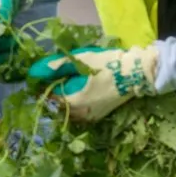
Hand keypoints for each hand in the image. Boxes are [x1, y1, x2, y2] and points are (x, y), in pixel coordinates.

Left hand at [27, 45, 159, 122]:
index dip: (43, 88)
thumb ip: (59, 65)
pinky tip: (76, 95)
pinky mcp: (99, 116)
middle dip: (53, 95)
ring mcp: (91, 117)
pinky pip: (79, 115)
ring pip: (68, 113)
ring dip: (63, 102)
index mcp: (74, 101)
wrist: (136, 74)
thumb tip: (39, 70)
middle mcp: (81, 114)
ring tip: (63, 88)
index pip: (50, 98)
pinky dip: (74, 107)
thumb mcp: (81, 60)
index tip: (41, 79)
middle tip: (52, 82)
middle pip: (58, 107)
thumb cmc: (107, 65)